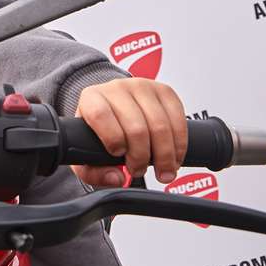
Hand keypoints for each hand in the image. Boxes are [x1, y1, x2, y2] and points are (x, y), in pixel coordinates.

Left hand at [72, 77, 187, 187]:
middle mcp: (116, 89)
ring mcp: (142, 87)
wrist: (115, 108)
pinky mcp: (165, 91)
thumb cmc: (99, 130)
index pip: (100, 115)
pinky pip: (179, 121)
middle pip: (136, 127)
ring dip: (164, 156)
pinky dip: (179, 146)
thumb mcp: (86, 152)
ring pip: (160, 126)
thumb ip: (94, 172)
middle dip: (141, 157)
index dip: (112, 138)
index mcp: (92, 98)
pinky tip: (174, 158)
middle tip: (138, 170)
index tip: (118, 154)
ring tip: (162, 171)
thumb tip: (116, 178)